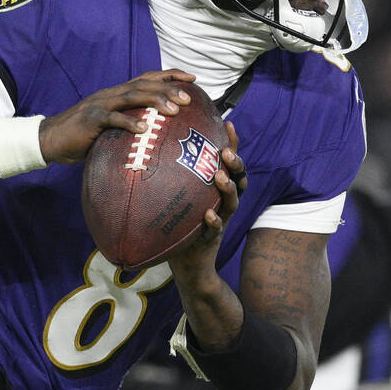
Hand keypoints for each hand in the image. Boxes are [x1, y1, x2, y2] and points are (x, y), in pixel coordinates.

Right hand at [38, 70, 195, 164]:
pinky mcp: (91, 120)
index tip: (192, 78)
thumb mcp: (111, 128)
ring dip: (154, 101)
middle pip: (144, 85)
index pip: (148, 78)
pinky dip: (128, 123)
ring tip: (174, 110)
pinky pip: (112, 119)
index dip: (170, 76)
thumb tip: (157, 136)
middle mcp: (112, 94)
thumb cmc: (85, 136)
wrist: (51, 139)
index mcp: (118, 94)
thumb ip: (130, 125)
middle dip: (168, 88)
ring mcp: (101, 105)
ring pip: (132, 96)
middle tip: (189, 97)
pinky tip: (143, 130)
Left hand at [168, 120, 246, 277]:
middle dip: (235, 164)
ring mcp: (221, 219)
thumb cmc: (179, 226)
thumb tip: (152, 146)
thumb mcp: (179, 198)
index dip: (232, 143)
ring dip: (228, 188)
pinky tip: (209, 215)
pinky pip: (216, 229)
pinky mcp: (212, 239)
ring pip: (231, 201)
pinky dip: (214, 221)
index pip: (228, 163)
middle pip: (238, 178)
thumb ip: (174, 177)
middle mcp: (223, 202)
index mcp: (215, 189)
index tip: (227, 123)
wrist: (189, 265)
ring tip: (220, 176)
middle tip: (226, 152)